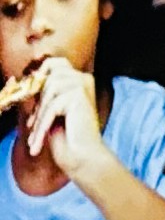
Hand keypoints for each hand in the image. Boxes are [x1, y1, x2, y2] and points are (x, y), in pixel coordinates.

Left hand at [6, 54, 100, 181]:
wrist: (83, 157)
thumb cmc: (67, 137)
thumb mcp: (50, 111)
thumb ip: (43, 94)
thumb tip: (24, 80)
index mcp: (79, 80)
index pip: (55, 62)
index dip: (39, 73)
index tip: (29, 95)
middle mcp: (84, 78)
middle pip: (49, 76)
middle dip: (37, 101)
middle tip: (33, 123)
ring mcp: (83, 85)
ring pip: (49, 91)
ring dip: (39, 117)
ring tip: (36, 137)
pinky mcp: (79, 96)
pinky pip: (51, 107)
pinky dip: (41, 126)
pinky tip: (37, 143)